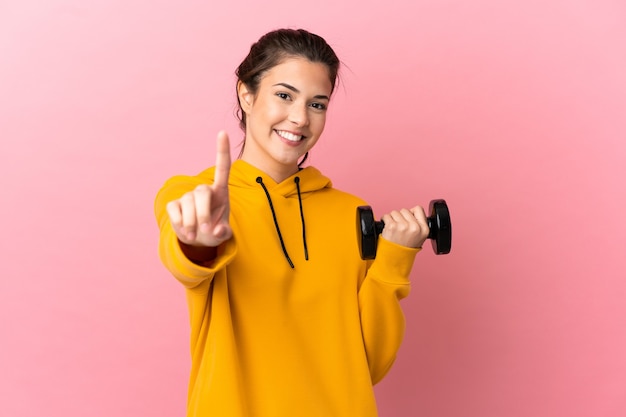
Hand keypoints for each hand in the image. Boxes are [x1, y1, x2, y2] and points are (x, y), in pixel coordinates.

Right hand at [166, 131, 231, 247]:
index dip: (222, 150)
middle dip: (203, 213)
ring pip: (187, 203)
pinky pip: (175, 210)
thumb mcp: (223, 234)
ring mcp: (188, 197)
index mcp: (221, 191)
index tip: (222, 132)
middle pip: (202, 192)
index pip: (222, 167)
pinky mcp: (175, 205)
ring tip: (195, 236)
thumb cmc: (214, 231)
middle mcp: (204, 190)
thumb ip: (224, 233)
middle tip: (206, 231)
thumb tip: (216, 231)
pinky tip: (186, 232)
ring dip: (192, 222)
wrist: (198, 239)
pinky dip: (180, 223)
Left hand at [380, 206, 429, 248]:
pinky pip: (386, 216)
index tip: (407, 219)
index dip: (411, 213)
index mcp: (424, 229)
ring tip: (394, 229)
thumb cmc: (405, 249)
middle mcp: (414, 227)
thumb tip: (412, 211)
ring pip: (395, 212)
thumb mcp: (420, 237)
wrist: (395, 259)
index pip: (418, 209)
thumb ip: (418, 224)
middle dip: (400, 217)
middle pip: (405, 210)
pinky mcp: (392, 226)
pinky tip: (388, 228)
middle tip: (399, 228)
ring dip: (392, 219)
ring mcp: (403, 226)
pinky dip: (385, 220)